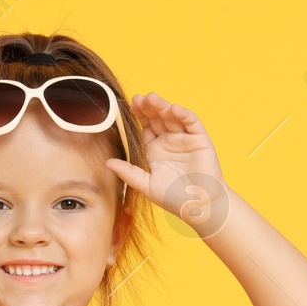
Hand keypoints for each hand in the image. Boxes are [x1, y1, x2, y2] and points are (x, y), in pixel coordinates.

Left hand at [106, 93, 228, 233]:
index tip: (131, 107)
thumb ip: (128, 172)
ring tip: (152, 99)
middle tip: (139, 99)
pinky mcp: (200, 139)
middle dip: (149, 107)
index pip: (146, 126)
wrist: (199, 206)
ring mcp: (185, 139)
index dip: (139, 115)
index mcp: (156, 149)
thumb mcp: (146, 185)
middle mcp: (170, 140)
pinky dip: (183, 114)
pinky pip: (192, 123)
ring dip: (163, 106)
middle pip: (158, 117)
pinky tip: (173, 109)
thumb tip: (106, 163)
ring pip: (173, 116)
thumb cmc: (174, 198)